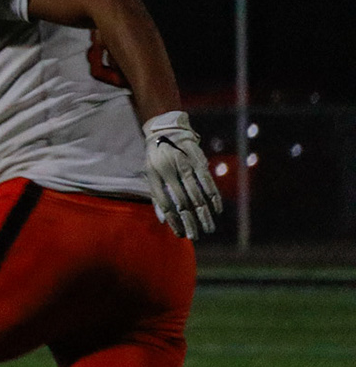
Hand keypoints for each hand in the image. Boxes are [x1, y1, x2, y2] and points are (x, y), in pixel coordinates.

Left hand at [141, 110, 223, 237]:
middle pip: (181, 202)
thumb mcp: (150, 174)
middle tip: (196, 237)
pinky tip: (217, 209)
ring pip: (196, 194)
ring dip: (203, 214)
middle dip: (190, 222)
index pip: (164, 204)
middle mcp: (169, 171)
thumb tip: (163, 220)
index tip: (181, 235)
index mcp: (154, 176)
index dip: (173, 221)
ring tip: (209, 228)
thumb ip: (156, 196)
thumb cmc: (156, 157)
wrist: (165, 130)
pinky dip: (213, 196)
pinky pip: (207, 181)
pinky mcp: (198, 160)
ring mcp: (184, 165)